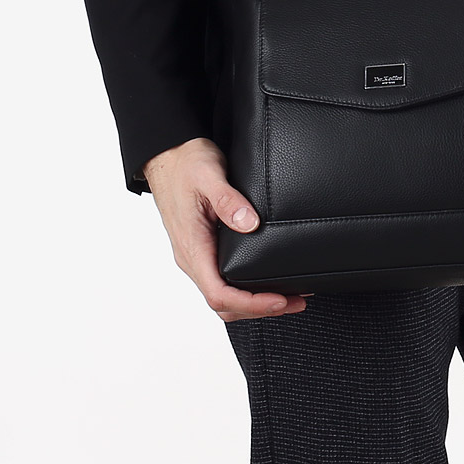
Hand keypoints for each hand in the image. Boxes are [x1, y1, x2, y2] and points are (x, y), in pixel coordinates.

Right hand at [144, 137, 309, 320]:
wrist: (167, 155)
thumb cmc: (185, 164)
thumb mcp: (209, 175)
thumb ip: (228, 200)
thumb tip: (249, 224)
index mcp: (192, 246)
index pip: (219, 294)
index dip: (251, 304)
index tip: (280, 300)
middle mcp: (191, 257)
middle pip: (223, 304)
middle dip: (260, 309)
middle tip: (296, 301)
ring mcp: (196, 255)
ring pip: (222, 296)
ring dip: (254, 303)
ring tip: (288, 296)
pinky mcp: (203, 248)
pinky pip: (221, 280)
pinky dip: (245, 289)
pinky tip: (265, 281)